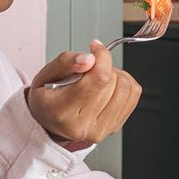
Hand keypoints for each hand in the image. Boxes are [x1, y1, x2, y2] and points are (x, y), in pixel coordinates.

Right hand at [26, 40, 141, 145]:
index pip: (99, 78)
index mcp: (62, 111)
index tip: (95, 49)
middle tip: (89, 69)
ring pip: (126, 88)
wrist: (50, 123)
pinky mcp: (114, 128)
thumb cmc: (47, 99)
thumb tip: (90, 59)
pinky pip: (133, 95)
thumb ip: (65, 62)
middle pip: (112, 82)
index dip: (102, 56)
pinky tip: (109, 86)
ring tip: (97, 78)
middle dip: (104, 66)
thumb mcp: (45, 76)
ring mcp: (101, 129)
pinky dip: (125, 84)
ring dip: (115, 75)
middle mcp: (83, 125)